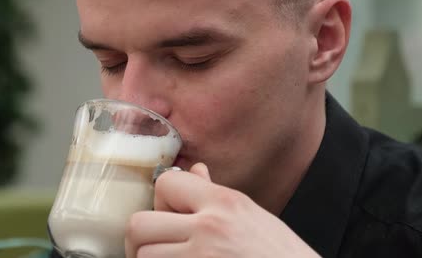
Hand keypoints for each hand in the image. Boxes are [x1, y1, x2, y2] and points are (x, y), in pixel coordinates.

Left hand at [125, 163, 319, 257]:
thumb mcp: (253, 217)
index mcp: (225, 203)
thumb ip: (215, 195)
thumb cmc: (282, 256)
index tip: (169, 216)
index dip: (160, 200)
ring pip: (143, 256)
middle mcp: (210, 228)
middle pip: (139, 224)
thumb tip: (192, 171)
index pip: (165, 182)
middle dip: (142, 238)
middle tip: (158, 247)